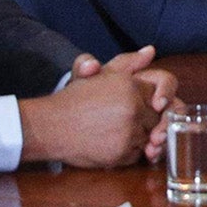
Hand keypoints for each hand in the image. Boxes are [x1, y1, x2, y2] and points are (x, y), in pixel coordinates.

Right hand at [21, 50, 170, 167]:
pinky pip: (136, 154)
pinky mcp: (121, 153)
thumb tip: (150, 51)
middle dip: (142, 120)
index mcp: (130, 85)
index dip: (147, 103)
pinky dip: (126, 152)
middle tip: (117, 120)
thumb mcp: (98, 74)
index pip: (158, 95)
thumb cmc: (72, 100)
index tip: (135, 107)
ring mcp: (129, 132)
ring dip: (134, 137)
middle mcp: (133, 107)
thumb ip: (127, 62)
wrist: (49, 126)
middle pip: (154, 118)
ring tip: (111, 131)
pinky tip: (108, 142)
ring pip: (146, 137)